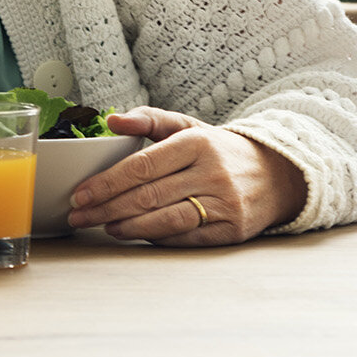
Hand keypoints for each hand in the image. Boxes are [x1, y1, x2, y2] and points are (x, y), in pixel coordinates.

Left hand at [66, 106, 307, 245]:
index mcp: (197, 143)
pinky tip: (135, 233)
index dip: (107, 182)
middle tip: (79, 215)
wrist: (277, 174)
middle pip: (149, 195)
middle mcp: (212, 172)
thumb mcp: (187, 126)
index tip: (81, 193)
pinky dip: (157, 237)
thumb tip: (111, 121)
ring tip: (104, 226)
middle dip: (107, 207)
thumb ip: (149, 119)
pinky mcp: (232, 230)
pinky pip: (186, 237)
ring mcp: (225, 203)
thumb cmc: (219, 150)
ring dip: (128, 225)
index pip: (142, 165)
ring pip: (167, 219)